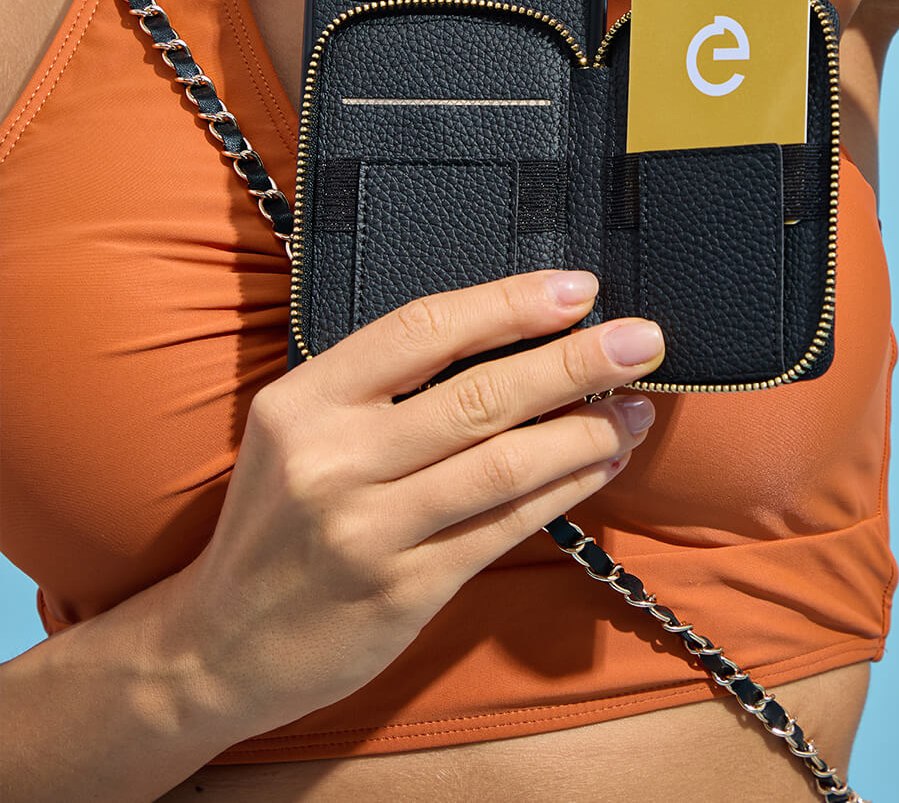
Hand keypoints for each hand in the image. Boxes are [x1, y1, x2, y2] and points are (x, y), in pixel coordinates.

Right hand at [168, 269, 663, 741]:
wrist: (220, 644)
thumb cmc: (278, 521)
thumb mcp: (298, 432)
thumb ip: (381, 388)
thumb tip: (508, 337)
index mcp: (304, 401)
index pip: (421, 329)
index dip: (507, 303)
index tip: (577, 290)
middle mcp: (332, 460)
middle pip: (477, 395)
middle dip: (573, 361)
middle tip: (642, 340)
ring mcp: (367, 530)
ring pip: (502, 464)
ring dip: (584, 429)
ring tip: (634, 407)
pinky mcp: (403, 590)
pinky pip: (504, 526)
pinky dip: (563, 489)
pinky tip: (598, 462)